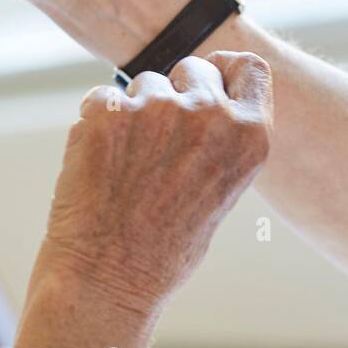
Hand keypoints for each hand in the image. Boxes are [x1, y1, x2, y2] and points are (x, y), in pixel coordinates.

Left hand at [42, 52, 272, 314]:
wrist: (108, 280)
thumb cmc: (165, 247)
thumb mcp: (222, 190)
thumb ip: (222, 137)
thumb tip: (204, 96)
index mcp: (249, 136)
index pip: (250, 67)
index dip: (225, 70)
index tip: (207, 80)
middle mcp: (209, 115)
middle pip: (193, 68)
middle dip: (175, 92)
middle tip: (157, 142)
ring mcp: (158, 109)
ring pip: (145, 83)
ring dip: (134, 112)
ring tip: (128, 169)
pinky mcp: (108, 112)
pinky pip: (102, 97)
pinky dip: (97, 124)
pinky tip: (100, 167)